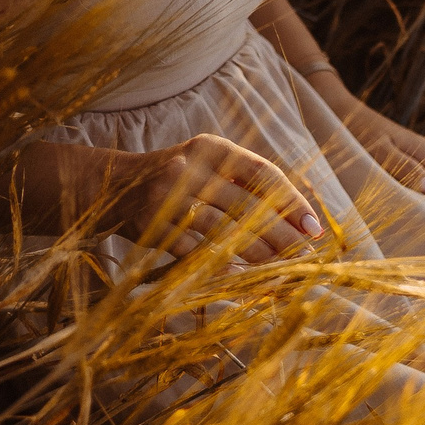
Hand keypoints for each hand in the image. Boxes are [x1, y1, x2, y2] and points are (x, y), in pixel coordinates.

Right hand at [106, 133, 324, 265]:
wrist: (111, 185)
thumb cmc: (176, 179)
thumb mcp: (207, 166)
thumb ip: (246, 185)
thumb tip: (298, 219)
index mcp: (211, 148)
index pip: (262, 173)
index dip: (291, 202)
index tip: (313, 227)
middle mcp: (189, 168)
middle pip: (247, 206)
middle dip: (280, 234)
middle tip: (302, 255)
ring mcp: (167, 198)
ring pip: (223, 232)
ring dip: (255, 254)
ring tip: (276, 268)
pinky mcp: (152, 227)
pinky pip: (195, 252)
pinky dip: (219, 266)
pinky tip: (239, 276)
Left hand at [302, 69, 424, 214]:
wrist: (332, 109)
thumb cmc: (353, 130)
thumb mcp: (378, 151)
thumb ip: (405, 170)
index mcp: (424, 151)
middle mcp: (422, 155)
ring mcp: (411, 159)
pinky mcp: (396, 165)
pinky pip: (417, 189)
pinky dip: (424, 206)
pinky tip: (418, 222)